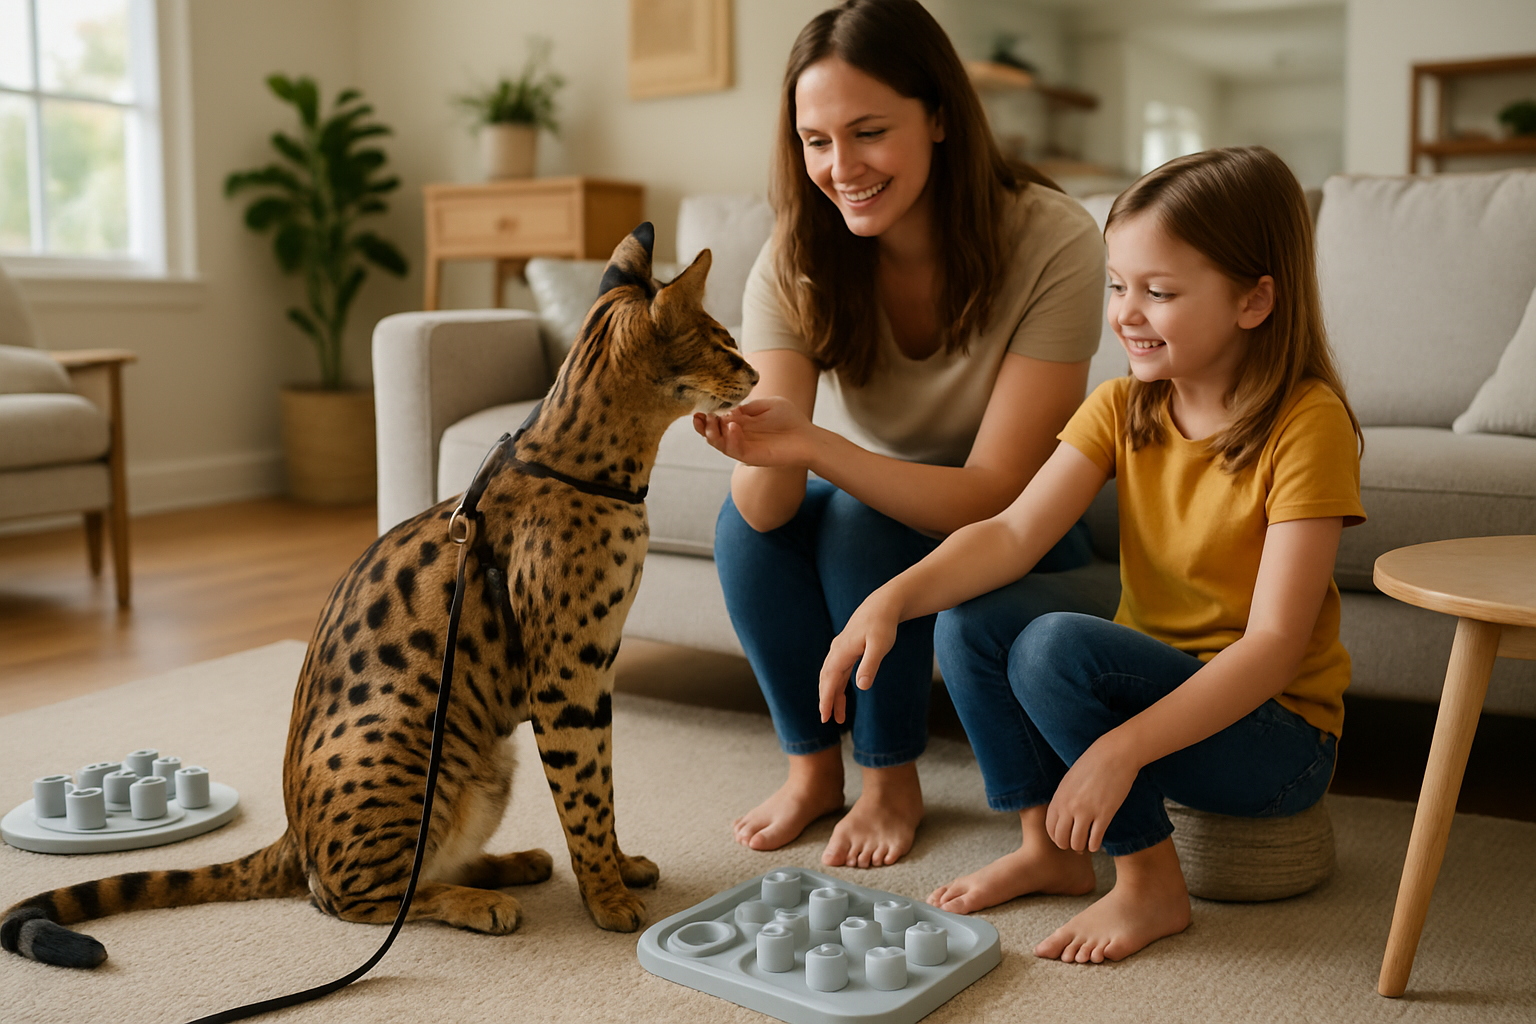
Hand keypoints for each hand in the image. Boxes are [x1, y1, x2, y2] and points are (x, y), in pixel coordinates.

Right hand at [693, 396, 817, 468]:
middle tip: (700, 417)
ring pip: (719, 444)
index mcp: (741, 423)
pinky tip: (733, 426)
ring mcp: (743, 447)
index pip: (717, 421)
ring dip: (711, 433)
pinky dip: (731, 438)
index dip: (706, 416)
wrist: (808, 438)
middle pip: (712, 434)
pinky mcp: (750, 456)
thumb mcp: (768, 404)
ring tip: (713, 420)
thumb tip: (730, 411)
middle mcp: (739, 436)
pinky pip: (734, 450)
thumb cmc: (791, 420)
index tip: (700, 409)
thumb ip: (749, 406)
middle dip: (702, 426)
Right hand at [818, 592, 901, 724]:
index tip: (824, 717)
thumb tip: (861, 687)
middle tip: (828, 720)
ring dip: (832, 695)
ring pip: (831, 676)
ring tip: (838, 715)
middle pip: (826, 680)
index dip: (826, 699)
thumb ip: (870, 665)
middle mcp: (837, 651)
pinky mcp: (846, 648)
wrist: (883, 605)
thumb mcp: (880, 645)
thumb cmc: (883, 624)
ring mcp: (840, 649)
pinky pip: (838, 670)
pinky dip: (837, 684)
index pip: (829, 681)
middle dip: (826, 700)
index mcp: (842, 652)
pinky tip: (841, 693)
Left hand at [1044, 734, 1139, 852]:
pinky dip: (1095, 846)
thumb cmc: (1093, 764)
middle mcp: (1069, 806)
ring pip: (1077, 843)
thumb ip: (1064, 798)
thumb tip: (1064, 816)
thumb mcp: (1070, 780)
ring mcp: (1086, 811)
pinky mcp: (1104, 814)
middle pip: (1061, 838)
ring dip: (1081, 847)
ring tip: (1086, 845)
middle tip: (1075, 846)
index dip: (1056, 838)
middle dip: (1067, 845)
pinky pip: (1095, 839)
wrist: (1114, 754)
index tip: (1063, 840)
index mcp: (1059, 797)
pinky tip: (1097, 844)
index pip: (1050, 827)